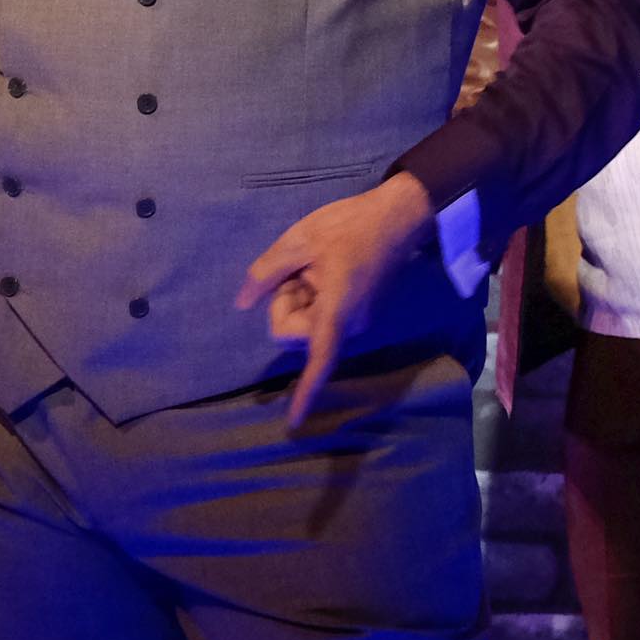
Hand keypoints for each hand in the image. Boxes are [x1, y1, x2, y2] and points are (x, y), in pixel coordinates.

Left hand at [236, 171, 432, 428]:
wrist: (398, 216)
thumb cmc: (349, 225)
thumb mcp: (299, 240)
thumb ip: (265, 273)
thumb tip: (241, 303)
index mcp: (337, 310)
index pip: (319, 359)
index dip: (306, 393)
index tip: (293, 423)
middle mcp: (350, 325)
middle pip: (296, 333)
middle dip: (286, 304)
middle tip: (300, 269)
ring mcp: (357, 322)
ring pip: (307, 325)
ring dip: (300, 298)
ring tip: (316, 265)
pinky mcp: (360, 315)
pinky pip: (322, 318)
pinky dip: (314, 298)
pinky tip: (326, 270)